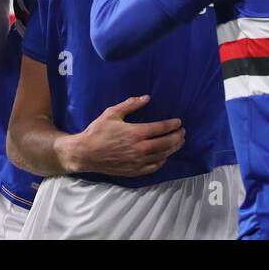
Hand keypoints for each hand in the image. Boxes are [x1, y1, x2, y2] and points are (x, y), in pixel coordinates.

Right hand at [66, 95, 184, 176]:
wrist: (85, 153)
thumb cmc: (98, 131)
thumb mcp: (112, 113)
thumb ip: (130, 105)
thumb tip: (146, 98)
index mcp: (135, 133)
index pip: (161, 129)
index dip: (172, 125)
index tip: (179, 122)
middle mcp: (139, 148)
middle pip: (166, 143)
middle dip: (177, 137)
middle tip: (183, 132)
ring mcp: (137, 161)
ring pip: (162, 156)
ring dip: (173, 149)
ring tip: (179, 143)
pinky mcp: (134, 171)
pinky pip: (153, 167)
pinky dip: (162, 161)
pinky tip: (164, 157)